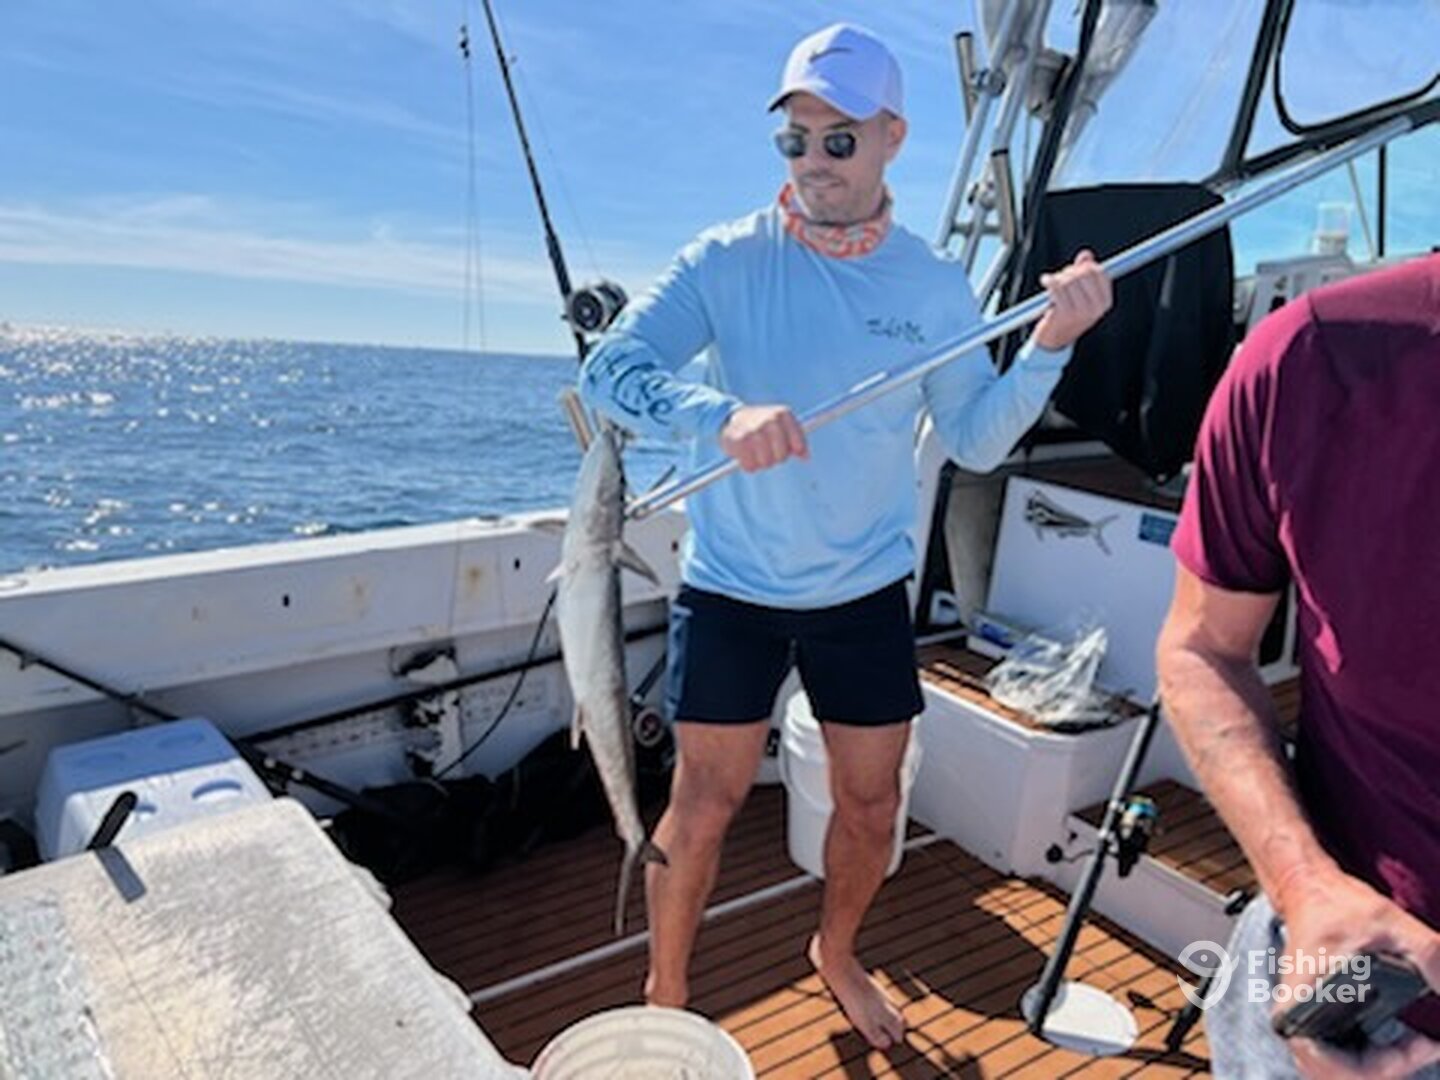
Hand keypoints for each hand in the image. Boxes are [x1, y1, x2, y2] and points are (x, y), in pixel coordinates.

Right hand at [719, 404, 807, 472]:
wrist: (731, 418)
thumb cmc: (762, 425)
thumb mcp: (782, 427)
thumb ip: (797, 440)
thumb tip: (806, 457)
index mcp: (783, 414)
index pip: (798, 444)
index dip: (793, 450)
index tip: (787, 449)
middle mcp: (769, 420)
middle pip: (781, 456)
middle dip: (775, 457)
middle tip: (767, 450)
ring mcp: (754, 430)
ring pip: (766, 462)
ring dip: (761, 462)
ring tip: (755, 451)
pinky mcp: (738, 441)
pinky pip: (750, 466)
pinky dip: (748, 465)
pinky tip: (745, 455)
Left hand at [1032, 249, 1112, 350]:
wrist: (1054, 340)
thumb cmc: (1067, 314)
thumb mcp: (1080, 294)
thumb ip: (1084, 273)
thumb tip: (1086, 255)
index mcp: (1104, 302)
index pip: (1098, 271)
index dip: (1084, 267)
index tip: (1074, 272)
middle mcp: (1096, 307)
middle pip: (1084, 273)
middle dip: (1070, 271)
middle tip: (1061, 278)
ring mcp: (1081, 311)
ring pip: (1069, 279)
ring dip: (1058, 278)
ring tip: (1052, 284)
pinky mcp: (1065, 312)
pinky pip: (1057, 286)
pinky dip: (1049, 280)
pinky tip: (1046, 281)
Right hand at [1273, 867, 1439, 1078]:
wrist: (1309, 890)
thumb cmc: (1337, 904)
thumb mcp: (1391, 923)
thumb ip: (1431, 957)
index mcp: (1303, 1001)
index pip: (1340, 1068)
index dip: (1390, 1066)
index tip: (1424, 1043)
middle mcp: (1294, 1019)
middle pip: (1342, 1077)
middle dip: (1391, 1069)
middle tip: (1423, 1045)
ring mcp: (1302, 1023)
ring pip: (1342, 1074)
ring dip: (1384, 1067)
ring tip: (1415, 1045)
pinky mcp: (1312, 1022)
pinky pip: (1341, 1062)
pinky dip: (1375, 1061)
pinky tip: (1401, 1042)